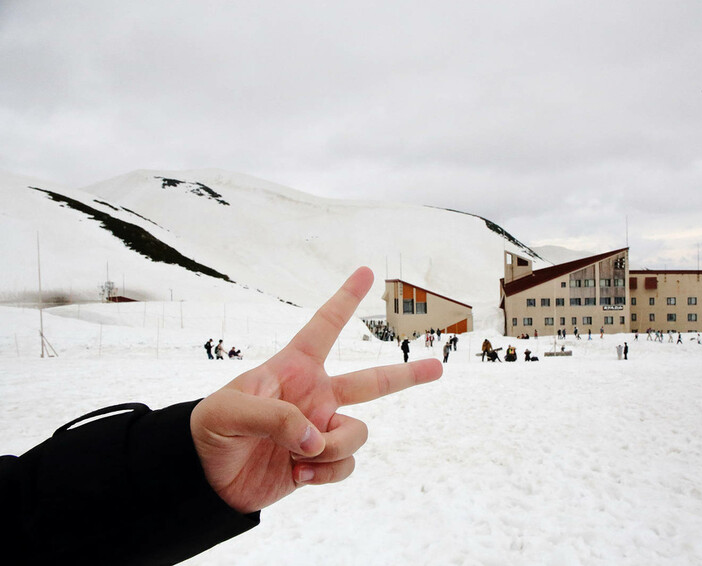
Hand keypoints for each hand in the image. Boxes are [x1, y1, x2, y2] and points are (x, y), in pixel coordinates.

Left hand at [190, 267, 441, 513]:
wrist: (205, 482)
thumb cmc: (209, 431)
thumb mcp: (229, 411)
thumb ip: (277, 418)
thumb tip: (318, 439)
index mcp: (293, 369)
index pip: (323, 327)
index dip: (344, 299)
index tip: (366, 272)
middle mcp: (315, 395)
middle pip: (371, 382)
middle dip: (406, 376)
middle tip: (437, 368)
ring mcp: (320, 429)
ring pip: (357, 434)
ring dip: (333, 449)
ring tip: (298, 457)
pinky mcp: (319, 462)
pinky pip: (346, 465)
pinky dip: (326, 473)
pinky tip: (299, 475)